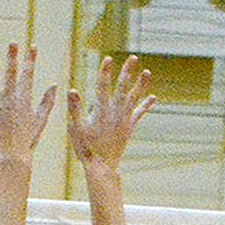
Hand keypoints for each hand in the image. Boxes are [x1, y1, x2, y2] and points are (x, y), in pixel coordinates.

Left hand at [0, 44, 57, 162]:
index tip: (32, 46)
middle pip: (11, 74)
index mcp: (24, 99)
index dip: (30, 59)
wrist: (12, 154)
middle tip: (13, 43)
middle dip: (13, 58)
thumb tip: (54, 85)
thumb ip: (47, 101)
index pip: (28, 74)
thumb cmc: (28, 138)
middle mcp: (10, 99)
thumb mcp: (41, 119)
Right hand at [67, 55, 154, 172]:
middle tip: (133, 58)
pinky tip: (153, 97)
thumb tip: (71, 90)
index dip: (105, 72)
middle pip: (122, 88)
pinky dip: (146, 105)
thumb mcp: (75, 128)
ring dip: (140, 85)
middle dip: (127, 72)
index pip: (103, 87)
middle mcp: (115, 113)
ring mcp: (124, 120)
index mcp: (101, 111)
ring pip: (134, 98)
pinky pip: (139, 113)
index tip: (108, 58)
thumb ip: (74, 108)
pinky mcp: (129, 127)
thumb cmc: (85, 148)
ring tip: (147, 72)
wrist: (101, 166)